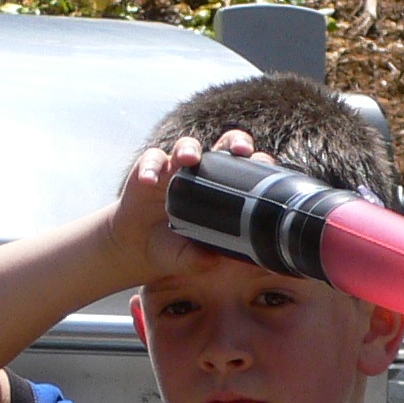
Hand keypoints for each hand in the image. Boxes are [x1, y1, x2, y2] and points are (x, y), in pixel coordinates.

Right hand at [102, 129, 260, 284]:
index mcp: (222, 188)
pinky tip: (149, 181)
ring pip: (187, 146)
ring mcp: (175, 168)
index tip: (263, 164)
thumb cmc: (174, 247)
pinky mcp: (149, 170)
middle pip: (224, 145)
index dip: (257, 162)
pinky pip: (150, 160)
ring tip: (188, 159)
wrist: (139, 247)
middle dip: (234, 142)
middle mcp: (203, 172)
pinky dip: (150, 168)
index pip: (245, 169)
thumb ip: (200, 258)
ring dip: (189, 148)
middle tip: (240, 150)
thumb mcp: (189, 257)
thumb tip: (213, 260)